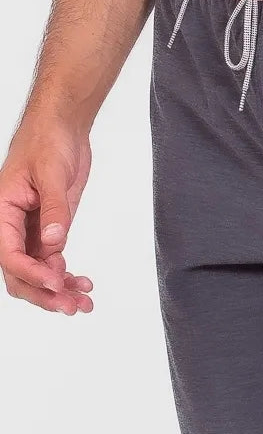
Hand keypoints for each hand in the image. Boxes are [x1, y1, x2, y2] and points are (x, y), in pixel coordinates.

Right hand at [0, 117, 92, 313]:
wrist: (62, 128)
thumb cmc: (47, 141)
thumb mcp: (51, 173)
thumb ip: (54, 210)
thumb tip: (54, 243)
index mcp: (3, 211)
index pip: (10, 254)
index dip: (32, 273)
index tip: (56, 281)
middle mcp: (13, 226)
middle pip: (19, 273)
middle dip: (43, 293)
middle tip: (70, 306)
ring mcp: (33, 230)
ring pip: (38, 272)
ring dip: (58, 290)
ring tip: (83, 303)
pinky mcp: (51, 229)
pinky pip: (53, 261)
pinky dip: (67, 276)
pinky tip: (84, 284)